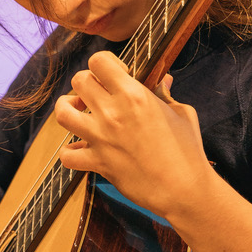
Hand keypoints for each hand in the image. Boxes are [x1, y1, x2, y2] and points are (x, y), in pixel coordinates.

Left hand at [53, 51, 212, 219]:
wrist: (184, 189)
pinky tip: (81, 149)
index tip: (116, 74)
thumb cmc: (188, 150)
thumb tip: (162, 80)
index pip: (99, 61)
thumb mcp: (182, 113)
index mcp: (134, 95)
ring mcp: (101, 138)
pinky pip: (67, 156)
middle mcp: (112, 113)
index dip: (105, 64)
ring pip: (63, 112)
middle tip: (98, 94)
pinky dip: (70, 152)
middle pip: (79, 81)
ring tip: (78, 112)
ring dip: (67, 108)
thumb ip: (165, 94)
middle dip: (87, 83)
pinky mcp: (98, 163)